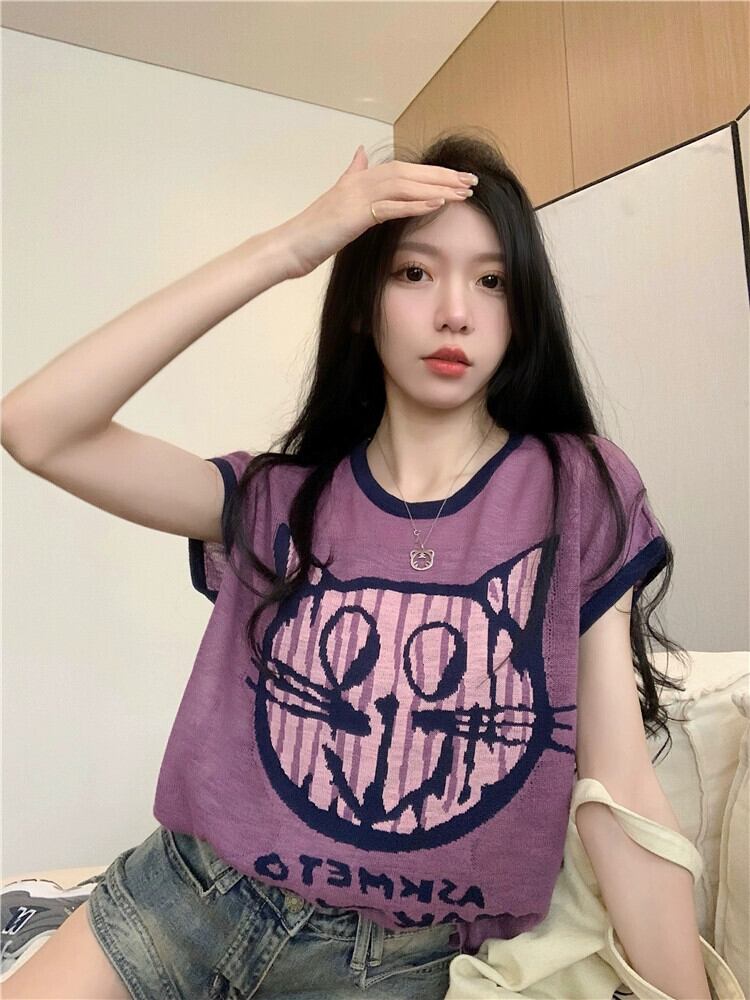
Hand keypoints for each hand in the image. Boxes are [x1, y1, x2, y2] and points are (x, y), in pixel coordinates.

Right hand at [281, 146, 476, 279]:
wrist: (289, 247)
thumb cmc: (313, 232)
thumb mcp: (336, 198)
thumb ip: (352, 174)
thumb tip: (361, 152)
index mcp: (359, 178)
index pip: (403, 170)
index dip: (432, 172)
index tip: (457, 178)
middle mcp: (360, 181)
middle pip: (410, 173)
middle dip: (443, 176)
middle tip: (471, 181)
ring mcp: (356, 195)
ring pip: (405, 185)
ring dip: (437, 187)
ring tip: (462, 192)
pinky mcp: (355, 214)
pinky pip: (391, 206)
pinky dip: (416, 204)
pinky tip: (438, 204)